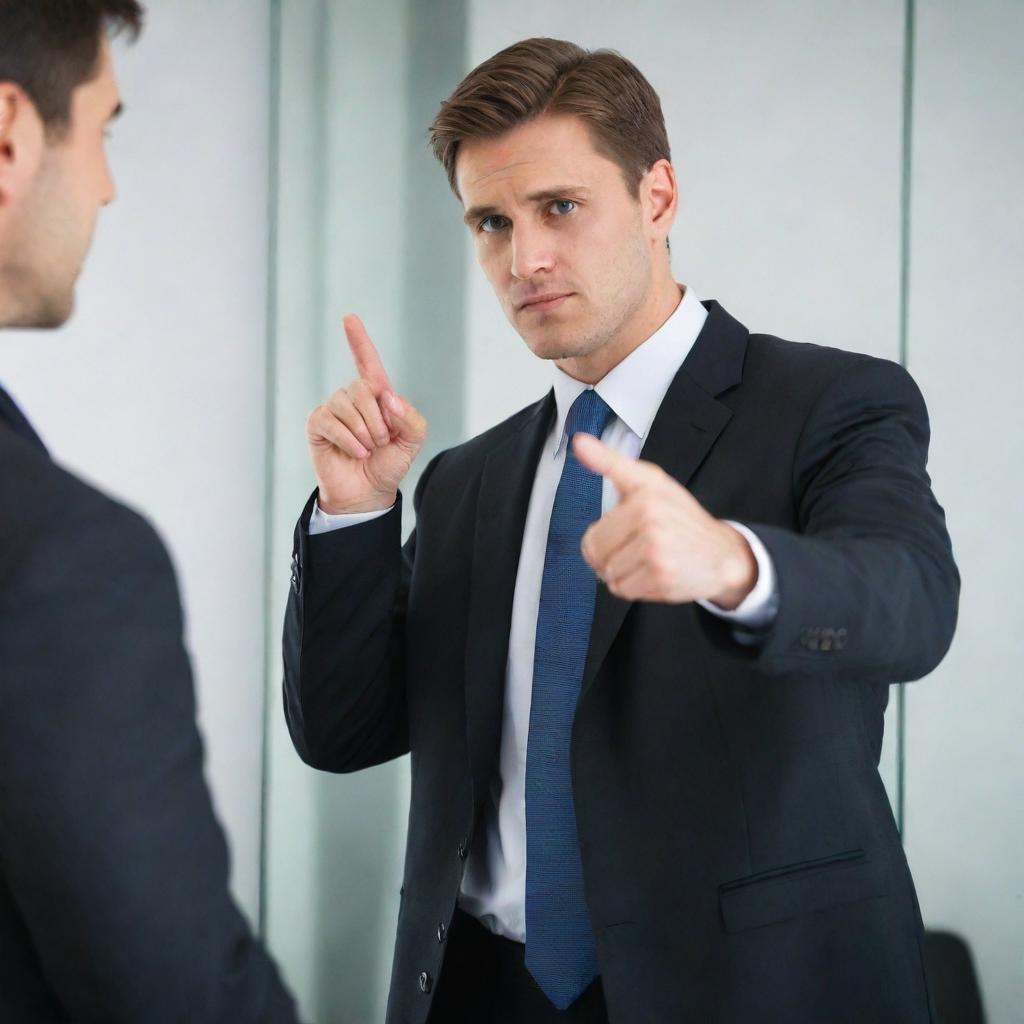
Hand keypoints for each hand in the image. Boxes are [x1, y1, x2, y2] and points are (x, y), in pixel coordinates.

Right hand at [305, 314, 426, 513]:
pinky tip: (355, 452)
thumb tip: (387, 397)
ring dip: (364, 431)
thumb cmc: (389, 464)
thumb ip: (411, 417)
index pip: (367, 362)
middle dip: (378, 419)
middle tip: (382, 442)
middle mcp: (352, 398)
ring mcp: (333, 410)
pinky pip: (330, 421)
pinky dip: (348, 439)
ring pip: (347, 404)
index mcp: (376, 396)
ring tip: (367, 449)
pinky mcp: (317, 425)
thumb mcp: (412, 441)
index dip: (359, 341)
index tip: (349, 318)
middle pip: (363, 388)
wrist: (369, 493)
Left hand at [572, 433, 757, 606]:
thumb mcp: (650, 483)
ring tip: (647, 559)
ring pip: (608, 572)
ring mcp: (656, 547)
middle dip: (607, 554)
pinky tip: (654, 573)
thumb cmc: (680, 518)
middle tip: (633, 547)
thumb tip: (580, 442)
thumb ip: (612, 463)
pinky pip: (623, 590)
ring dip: (622, 572)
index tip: (581, 452)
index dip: (592, 508)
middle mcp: (650, 516)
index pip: (599, 507)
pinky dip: (634, 587)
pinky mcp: (662, 576)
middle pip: (594, 549)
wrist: (722, 554)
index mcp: (644, 490)